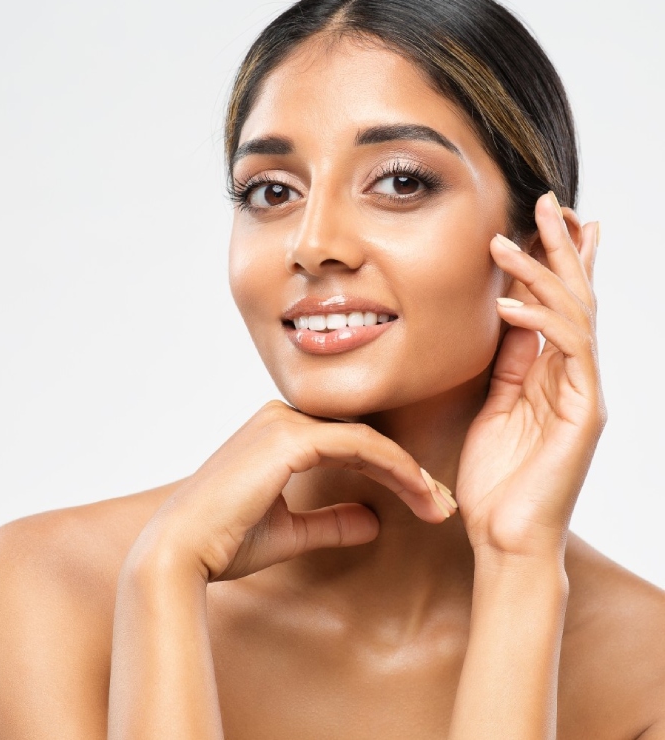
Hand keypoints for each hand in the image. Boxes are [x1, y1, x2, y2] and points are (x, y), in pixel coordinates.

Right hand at [127, 401, 453, 581]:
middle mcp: (282, 417)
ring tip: (439, 506)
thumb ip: (331, 522)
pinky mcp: (289, 438)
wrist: (181, 552)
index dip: (391, 470)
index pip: (349, 443)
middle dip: (408, 471)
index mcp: (278, 433)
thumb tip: (374, 521)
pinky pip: (359, 446)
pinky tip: (418, 493)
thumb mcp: (290, 532)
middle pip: (364, 437)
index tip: (425, 503)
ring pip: (368, 439)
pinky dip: (394, 467)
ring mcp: (284, 423)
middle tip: (442, 504)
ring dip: (409, 472)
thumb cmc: (224, 542)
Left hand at [456, 192, 604, 557]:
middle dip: (560, 248)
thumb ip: (509, 365)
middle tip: (546, 202)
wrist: (505, 538)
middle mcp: (574, 377)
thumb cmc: (497, 480)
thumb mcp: (496, 407)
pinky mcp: (585, 414)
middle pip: (574, 298)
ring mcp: (583, 393)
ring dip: (542, 274)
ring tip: (508, 240)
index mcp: (552, 374)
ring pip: (573, 316)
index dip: (554, 261)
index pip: (557, 305)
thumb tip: (508, 317)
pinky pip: (567, 354)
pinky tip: (512, 304)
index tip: (542, 221)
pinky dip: (541, 323)